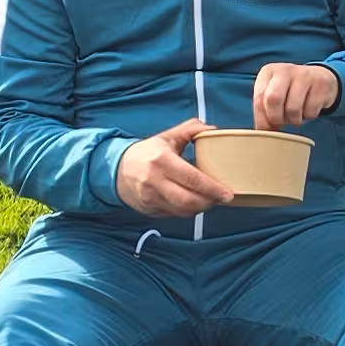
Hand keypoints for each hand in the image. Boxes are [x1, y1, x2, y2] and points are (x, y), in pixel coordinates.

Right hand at [116, 120, 235, 215]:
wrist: (117, 169)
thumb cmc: (146, 153)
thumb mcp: (167, 137)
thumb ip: (190, 130)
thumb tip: (213, 130)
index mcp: (161, 160)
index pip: (192, 178)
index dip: (212, 189)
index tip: (227, 193)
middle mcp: (154, 181)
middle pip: (189, 200)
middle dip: (210, 202)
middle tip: (222, 198)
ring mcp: (150, 198)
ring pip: (182, 211)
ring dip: (200, 208)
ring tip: (210, 200)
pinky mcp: (148, 209)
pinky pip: (174, 215)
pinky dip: (187, 211)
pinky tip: (194, 203)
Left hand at [251, 62, 340, 129]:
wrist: (320, 77)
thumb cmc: (291, 89)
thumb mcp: (274, 92)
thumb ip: (265, 109)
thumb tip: (262, 133)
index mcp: (269, 72)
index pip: (258, 99)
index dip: (262, 119)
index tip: (267, 129)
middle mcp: (285, 70)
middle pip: (273, 100)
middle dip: (276, 119)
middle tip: (281, 123)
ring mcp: (304, 75)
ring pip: (293, 108)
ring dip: (294, 120)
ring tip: (295, 116)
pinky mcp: (321, 84)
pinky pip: (310, 111)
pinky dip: (308, 116)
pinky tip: (308, 108)